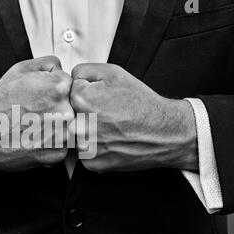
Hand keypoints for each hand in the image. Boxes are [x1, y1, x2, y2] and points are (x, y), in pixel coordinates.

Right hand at [0, 56, 73, 177]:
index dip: (54, 91)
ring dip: (56, 127)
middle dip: (57, 109)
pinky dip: (51, 144)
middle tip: (36, 113)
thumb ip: (48, 64)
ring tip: (34, 126)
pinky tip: (35, 139)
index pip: (70, 85)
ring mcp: (64, 134)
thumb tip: (61, 69)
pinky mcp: (59, 153)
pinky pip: (63, 145)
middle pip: (72, 106)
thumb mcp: (20, 69)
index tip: (41, 98)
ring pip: (70, 127)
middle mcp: (66, 110)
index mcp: (60, 86)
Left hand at [70, 63, 197, 172]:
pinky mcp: (91, 162)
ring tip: (110, 127)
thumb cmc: (141, 104)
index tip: (101, 99)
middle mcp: (79, 125)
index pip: (69, 93)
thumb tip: (69, 78)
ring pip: (75, 134)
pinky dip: (95, 147)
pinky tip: (110, 141)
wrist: (164, 132)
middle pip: (70, 115)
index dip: (86, 93)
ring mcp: (84, 146)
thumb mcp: (113, 73)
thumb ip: (84, 71)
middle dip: (83, 113)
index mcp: (81, 99)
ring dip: (88, 131)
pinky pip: (83, 152)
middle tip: (106, 114)